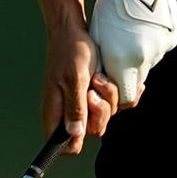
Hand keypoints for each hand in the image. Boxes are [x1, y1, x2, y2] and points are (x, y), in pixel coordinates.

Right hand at [42, 25, 120, 156]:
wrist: (74, 30)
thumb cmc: (70, 51)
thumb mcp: (75, 78)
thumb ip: (75, 107)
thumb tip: (74, 134)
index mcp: (56, 113)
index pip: (65, 147)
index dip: (78, 140)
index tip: (87, 117)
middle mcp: (70, 112)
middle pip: (94, 132)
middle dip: (100, 111)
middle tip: (93, 89)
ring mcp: (85, 104)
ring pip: (107, 116)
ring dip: (109, 96)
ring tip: (99, 76)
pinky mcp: (97, 94)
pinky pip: (116, 104)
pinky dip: (120, 92)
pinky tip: (117, 79)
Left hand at [88, 0, 176, 107]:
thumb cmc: (109, 8)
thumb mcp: (98, 39)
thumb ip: (105, 65)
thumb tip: (107, 82)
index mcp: (122, 60)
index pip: (126, 97)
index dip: (118, 93)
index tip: (111, 81)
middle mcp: (144, 58)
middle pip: (138, 81)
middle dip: (128, 74)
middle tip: (120, 54)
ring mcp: (160, 49)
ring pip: (149, 63)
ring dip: (140, 55)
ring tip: (131, 33)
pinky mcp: (171, 39)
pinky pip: (159, 50)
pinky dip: (151, 43)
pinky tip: (144, 27)